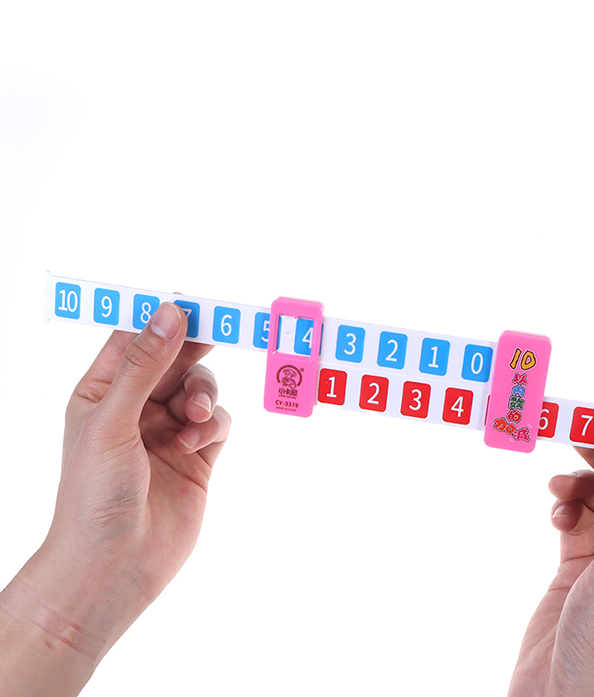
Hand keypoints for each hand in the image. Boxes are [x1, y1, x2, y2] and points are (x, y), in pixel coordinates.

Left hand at [2, 302, 229, 685]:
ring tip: (193, 418)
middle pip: (175, 360)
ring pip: (201, 388)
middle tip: (222, 335)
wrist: (113, 568)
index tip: (192, 304)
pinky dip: (212, 427)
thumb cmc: (93, 496)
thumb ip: (146, 365)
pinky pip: (217, 422)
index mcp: (102, 393)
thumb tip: (170, 311)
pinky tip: (196, 445)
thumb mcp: (112, 419)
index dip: (162, 319)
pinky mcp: (197, 457)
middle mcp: (136, 408)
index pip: (134, 339)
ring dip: (203, 395)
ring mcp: (168, 432)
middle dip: (194, 354)